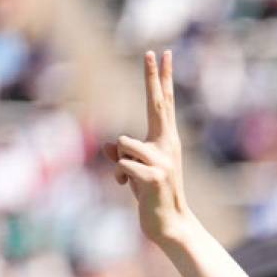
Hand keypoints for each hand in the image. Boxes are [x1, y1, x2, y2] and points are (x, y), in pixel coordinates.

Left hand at [104, 51, 195, 246]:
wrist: (169, 225)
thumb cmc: (151, 198)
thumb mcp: (133, 172)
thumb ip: (122, 155)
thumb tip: (107, 146)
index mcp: (165, 141)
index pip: (163, 103)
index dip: (160, 79)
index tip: (161, 54)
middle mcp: (167, 146)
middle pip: (159, 104)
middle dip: (154, 77)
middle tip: (153, 50)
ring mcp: (162, 160)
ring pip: (123, 145)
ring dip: (119, 162)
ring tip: (129, 180)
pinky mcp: (153, 176)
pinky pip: (121, 164)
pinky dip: (118, 177)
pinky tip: (127, 188)